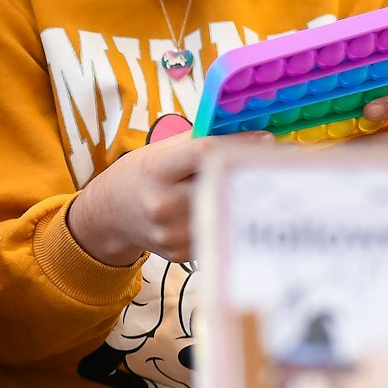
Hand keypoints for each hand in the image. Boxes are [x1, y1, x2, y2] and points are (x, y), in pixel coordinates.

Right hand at [66, 129, 275, 264]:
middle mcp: (162, 205)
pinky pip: (216, 230)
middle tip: (279, 163)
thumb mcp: (159, 152)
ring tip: (261, 186)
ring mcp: (171, 234)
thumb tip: (248, 133)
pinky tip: (228, 208)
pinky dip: (227, 217)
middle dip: (251, 174)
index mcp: (156, 171)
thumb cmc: (139, 176)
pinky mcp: (181, 254)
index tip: (267, 140)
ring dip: (245, 198)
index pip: (203, 154)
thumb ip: (199, 143)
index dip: (238, 146)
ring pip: (225, 211)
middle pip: (221, 186)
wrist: (108, 215)